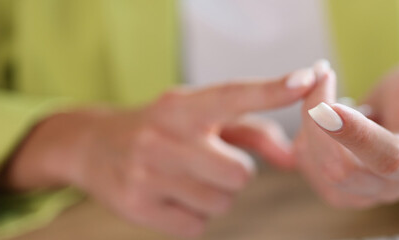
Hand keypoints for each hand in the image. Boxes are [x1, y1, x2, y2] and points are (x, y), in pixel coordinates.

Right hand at [2, 68, 315, 237]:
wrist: (93, 147)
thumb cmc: (166, 128)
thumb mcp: (202, 115)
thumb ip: (253, 131)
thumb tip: (292, 159)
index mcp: (182, 106)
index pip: (235, 95)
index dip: (273, 90)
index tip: (305, 80)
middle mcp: (163, 136)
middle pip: (240, 174)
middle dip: (234, 173)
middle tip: (208, 162)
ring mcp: (147, 173)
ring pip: (222, 203)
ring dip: (214, 196)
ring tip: (186, 177)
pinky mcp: (137, 207)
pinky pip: (197, 226)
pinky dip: (192, 216)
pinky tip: (172, 196)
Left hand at [294, 59, 398, 207]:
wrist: (398, 113)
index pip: (388, 158)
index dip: (358, 136)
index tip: (330, 107)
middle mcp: (391, 187)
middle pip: (342, 168)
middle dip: (320, 118)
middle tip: (320, 74)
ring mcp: (360, 195)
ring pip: (318, 167)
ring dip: (308, 120)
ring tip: (321, 83)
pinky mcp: (335, 190)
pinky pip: (304, 166)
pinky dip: (302, 131)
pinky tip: (314, 107)